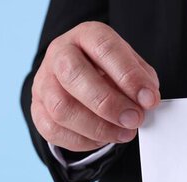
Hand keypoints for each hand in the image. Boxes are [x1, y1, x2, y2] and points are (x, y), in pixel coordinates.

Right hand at [31, 22, 159, 151]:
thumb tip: (147, 102)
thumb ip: (141, 80)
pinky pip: (53, 130)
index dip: (129, 76)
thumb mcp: (130, 66)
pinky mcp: (37, 109)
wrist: (82, 78)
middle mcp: (60, 54)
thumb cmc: (109, 70)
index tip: (149, 100)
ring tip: (124, 134)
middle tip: (134, 120)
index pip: (104, 48)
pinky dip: (83, 141)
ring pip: (61, 108)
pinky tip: (103, 140)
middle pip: (74, 76)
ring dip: (98, 128)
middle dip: (108, 103)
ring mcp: (44, 82)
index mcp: (86, 36)